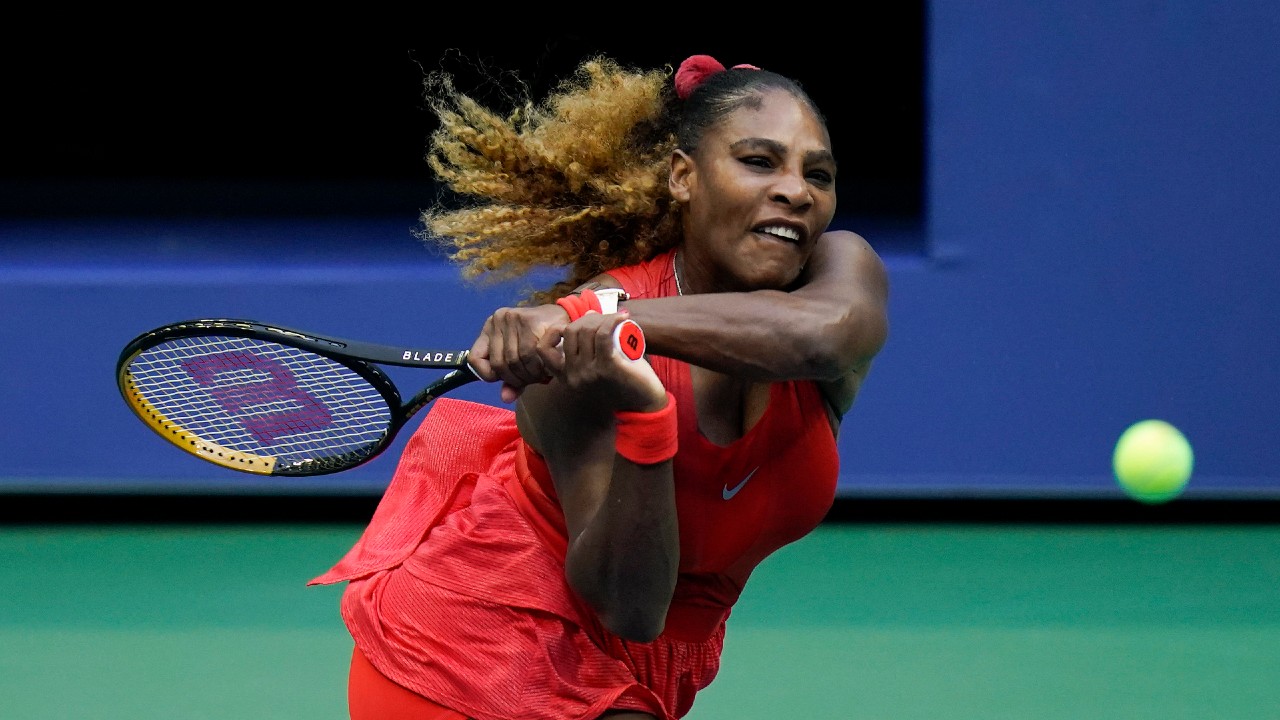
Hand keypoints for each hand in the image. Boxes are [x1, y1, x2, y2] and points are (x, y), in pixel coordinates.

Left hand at [468, 304, 569, 402]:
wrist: (564, 319)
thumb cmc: (540, 338)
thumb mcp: (521, 360)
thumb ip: (511, 379)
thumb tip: (505, 398)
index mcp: (490, 327)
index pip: (475, 359)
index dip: (489, 375)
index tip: (507, 378)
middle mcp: (498, 320)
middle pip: (498, 363)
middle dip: (516, 379)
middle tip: (531, 381)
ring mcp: (512, 318)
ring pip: (513, 361)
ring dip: (529, 375)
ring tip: (540, 376)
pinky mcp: (528, 320)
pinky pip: (528, 355)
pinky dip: (537, 368)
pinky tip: (546, 369)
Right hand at [536, 312, 666, 412]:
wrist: (643, 404)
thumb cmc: (622, 383)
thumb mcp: (596, 368)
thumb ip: (588, 348)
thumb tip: (588, 314)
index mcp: (565, 377)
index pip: (543, 350)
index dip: (554, 332)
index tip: (572, 326)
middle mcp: (572, 376)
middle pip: (571, 331)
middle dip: (587, 319)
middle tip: (605, 320)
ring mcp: (588, 372)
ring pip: (587, 331)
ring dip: (602, 318)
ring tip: (616, 320)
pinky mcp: (607, 368)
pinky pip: (604, 335)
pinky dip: (612, 321)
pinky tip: (622, 317)